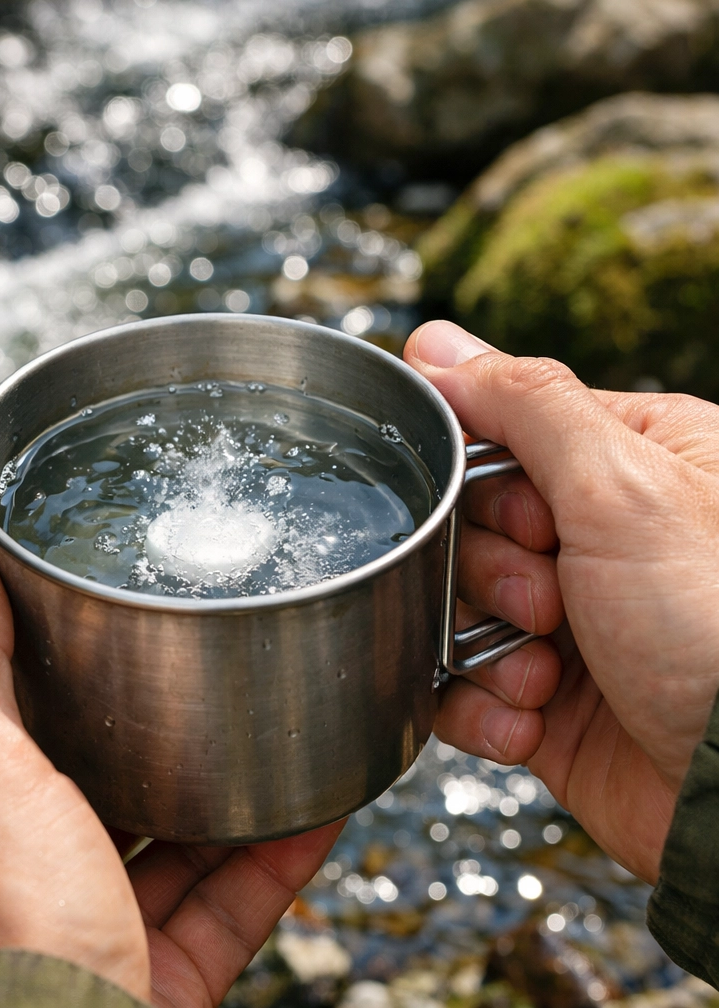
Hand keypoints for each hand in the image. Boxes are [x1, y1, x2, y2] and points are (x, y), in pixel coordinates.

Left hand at [0, 519, 341, 1006]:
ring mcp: (46, 923)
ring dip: (203, 783)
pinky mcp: (124, 974)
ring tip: (258, 719)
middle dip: (115, 703)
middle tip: (172, 639)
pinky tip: (312, 808)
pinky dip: (256, 856)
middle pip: (45, 751)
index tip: (54, 579)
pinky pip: (199, 897)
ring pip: (134, 827)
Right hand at [404, 320, 718, 883]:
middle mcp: (595, 539)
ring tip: (545, 676)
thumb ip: (523, 403)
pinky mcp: (539, 697)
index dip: (488, 481)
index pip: (499, 434)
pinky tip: (530, 721)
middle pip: (466, 524)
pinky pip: (459, 685)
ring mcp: (565, 620)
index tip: (530, 522)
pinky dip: (480, 708)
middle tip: (547, 606)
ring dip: (483, 647)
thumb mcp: (625, 489)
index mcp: (628, 464)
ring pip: (450, 607)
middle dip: (491, 574)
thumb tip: (434, 343)